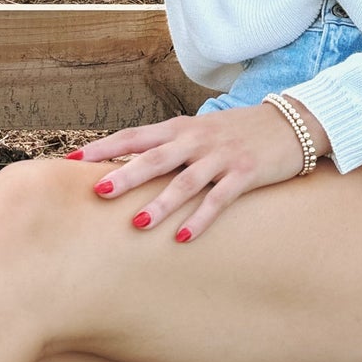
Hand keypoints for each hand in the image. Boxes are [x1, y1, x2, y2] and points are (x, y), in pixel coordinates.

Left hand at [69, 98, 329, 243]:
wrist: (289, 123)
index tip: (73, 161)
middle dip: (126, 175)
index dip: (103, 148)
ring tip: (138, 224)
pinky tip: (185, 237)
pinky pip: (220, 199)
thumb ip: (167, 146)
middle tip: (99, 192)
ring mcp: (220, 157)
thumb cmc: (235, 131)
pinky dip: (202, 218)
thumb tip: (127, 164)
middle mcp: (196, 140)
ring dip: (161, 203)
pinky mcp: (245, 175)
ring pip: (184, 181)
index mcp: (179, 128)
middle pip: (154, 158)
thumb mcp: (198, 132)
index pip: (134, 136)